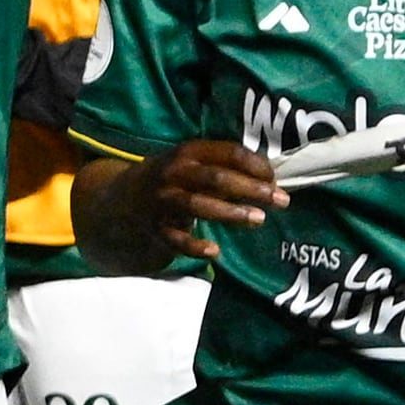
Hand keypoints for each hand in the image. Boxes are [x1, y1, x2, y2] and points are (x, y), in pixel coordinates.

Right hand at [142, 135, 286, 252]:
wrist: (124, 198)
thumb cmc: (175, 179)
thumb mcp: (194, 163)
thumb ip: (226, 168)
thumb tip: (270, 180)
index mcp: (189, 152)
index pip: (228, 153)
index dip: (255, 165)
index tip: (275, 179)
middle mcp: (174, 173)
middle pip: (216, 178)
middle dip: (251, 188)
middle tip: (280, 200)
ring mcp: (163, 200)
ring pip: (198, 205)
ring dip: (230, 212)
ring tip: (258, 220)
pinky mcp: (156, 227)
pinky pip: (175, 238)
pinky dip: (194, 246)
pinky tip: (215, 252)